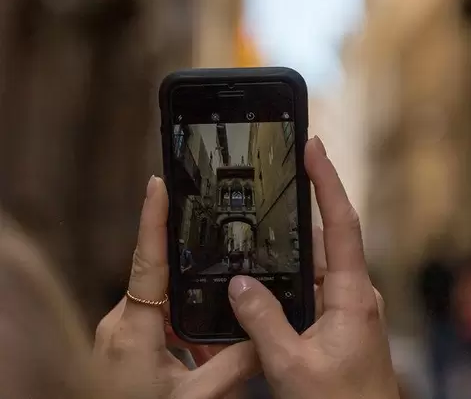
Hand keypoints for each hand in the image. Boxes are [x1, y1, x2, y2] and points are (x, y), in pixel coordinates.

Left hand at [94, 176, 257, 398]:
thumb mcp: (196, 398)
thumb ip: (234, 365)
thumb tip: (267, 338)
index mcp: (133, 328)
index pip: (148, 260)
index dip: (153, 218)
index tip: (158, 182)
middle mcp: (118, 325)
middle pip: (161, 287)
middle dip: (193, 288)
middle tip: (222, 284)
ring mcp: (114, 339)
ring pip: (158, 311)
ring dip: (187, 322)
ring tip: (214, 348)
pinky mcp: (116, 352)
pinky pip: (151, 330)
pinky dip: (176, 339)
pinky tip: (198, 360)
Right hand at [227, 137, 398, 398]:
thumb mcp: (292, 367)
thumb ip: (263, 322)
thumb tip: (239, 284)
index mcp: (352, 295)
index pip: (342, 221)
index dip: (327, 179)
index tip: (313, 144)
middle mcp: (356, 296)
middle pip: (324, 241)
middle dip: (295, 216)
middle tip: (269, 185)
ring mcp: (350, 311)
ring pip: (315, 268)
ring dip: (289, 256)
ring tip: (257, 236)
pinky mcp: (341, 327)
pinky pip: (313, 291)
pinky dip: (291, 282)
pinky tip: (266, 287)